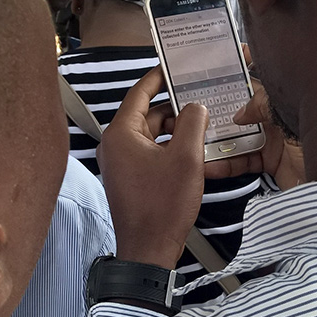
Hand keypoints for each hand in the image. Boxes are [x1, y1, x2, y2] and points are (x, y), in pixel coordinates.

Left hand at [97, 66, 208, 268]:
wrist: (149, 249)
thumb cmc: (162, 206)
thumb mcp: (186, 158)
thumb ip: (192, 123)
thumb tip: (194, 107)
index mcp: (121, 134)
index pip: (139, 93)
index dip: (158, 77)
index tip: (173, 66)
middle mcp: (115, 145)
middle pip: (147, 114)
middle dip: (174, 108)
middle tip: (199, 99)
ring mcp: (121, 163)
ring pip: (150, 134)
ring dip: (174, 130)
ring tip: (201, 126)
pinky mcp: (130, 179)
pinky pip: (150, 153)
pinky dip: (169, 148)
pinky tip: (192, 151)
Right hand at [204, 58, 304, 189]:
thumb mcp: (291, 111)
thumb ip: (263, 106)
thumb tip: (239, 114)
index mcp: (291, 94)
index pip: (266, 71)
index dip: (247, 61)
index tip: (225, 54)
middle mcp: (282, 113)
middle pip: (246, 102)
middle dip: (222, 102)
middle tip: (198, 99)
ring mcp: (277, 137)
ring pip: (239, 132)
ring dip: (217, 136)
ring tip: (196, 136)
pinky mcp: (272, 162)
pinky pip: (243, 160)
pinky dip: (225, 164)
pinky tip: (209, 164)